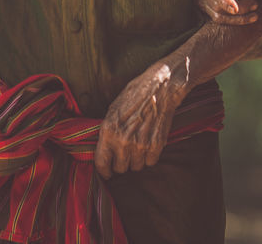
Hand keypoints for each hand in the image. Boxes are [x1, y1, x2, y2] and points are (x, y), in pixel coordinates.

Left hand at [93, 58, 187, 178]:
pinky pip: (150, 162)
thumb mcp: (113, 110)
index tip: (107, 172)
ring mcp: (141, 145)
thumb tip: (103, 149)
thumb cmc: (134, 96)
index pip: (102, 164)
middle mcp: (123, 141)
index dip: (104, 171)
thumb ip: (107, 132)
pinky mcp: (156, 145)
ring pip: (136, 167)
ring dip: (136, 159)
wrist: (159, 88)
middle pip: (120, 169)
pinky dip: (149, 156)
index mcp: (109, 131)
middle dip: (122, 163)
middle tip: (125, 153)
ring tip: (138, 145)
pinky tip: (149, 143)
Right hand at [195, 0, 259, 24]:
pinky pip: (219, 20)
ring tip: (255, 15)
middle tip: (256, 5)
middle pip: (218, 6)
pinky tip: (247, 17)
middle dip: (239, 9)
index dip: (225, 2)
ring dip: (237, 19)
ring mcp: (200, 1)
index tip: (237, 9)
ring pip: (218, 17)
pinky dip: (233, 21)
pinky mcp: (204, 10)